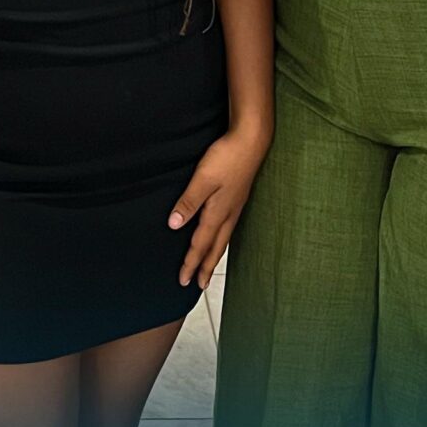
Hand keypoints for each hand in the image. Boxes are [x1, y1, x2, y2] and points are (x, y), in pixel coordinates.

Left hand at [171, 124, 269, 287]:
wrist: (252, 140)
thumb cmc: (227, 157)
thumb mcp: (202, 179)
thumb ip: (188, 203)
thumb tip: (174, 226)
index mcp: (218, 212)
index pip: (201, 244)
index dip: (191, 263)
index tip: (183, 280)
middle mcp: (228, 214)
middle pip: (215, 248)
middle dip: (205, 267)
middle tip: (199, 285)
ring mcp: (235, 206)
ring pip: (223, 239)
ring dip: (214, 255)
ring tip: (208, 267)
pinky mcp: (238, 198)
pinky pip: (228, 228)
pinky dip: (222, 240)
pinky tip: (221, 235)